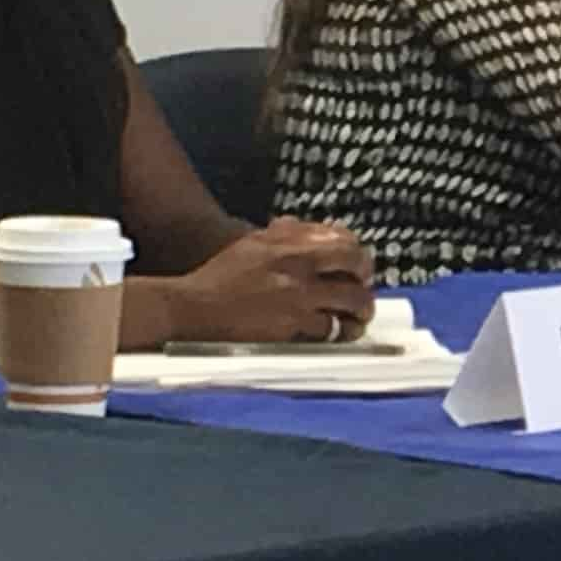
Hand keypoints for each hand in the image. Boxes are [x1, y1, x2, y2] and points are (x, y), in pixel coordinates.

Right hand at [162, 219, 374, 342]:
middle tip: (365, 286)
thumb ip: (282, 235)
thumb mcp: (252, 245)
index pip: (339, 236)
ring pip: (351, 299)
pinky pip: (330, 327)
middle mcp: (296, 262)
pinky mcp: (292, 323)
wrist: (194, 308)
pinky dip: (340, 331)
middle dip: (366, 275)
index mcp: (285, 240)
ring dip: (361, 309)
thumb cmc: (220, 278)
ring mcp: (297, 294)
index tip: (357, 262)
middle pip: (353, 261)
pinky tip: (341, 334)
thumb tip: (309, 227)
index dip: (356, 249)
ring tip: (360, 316)